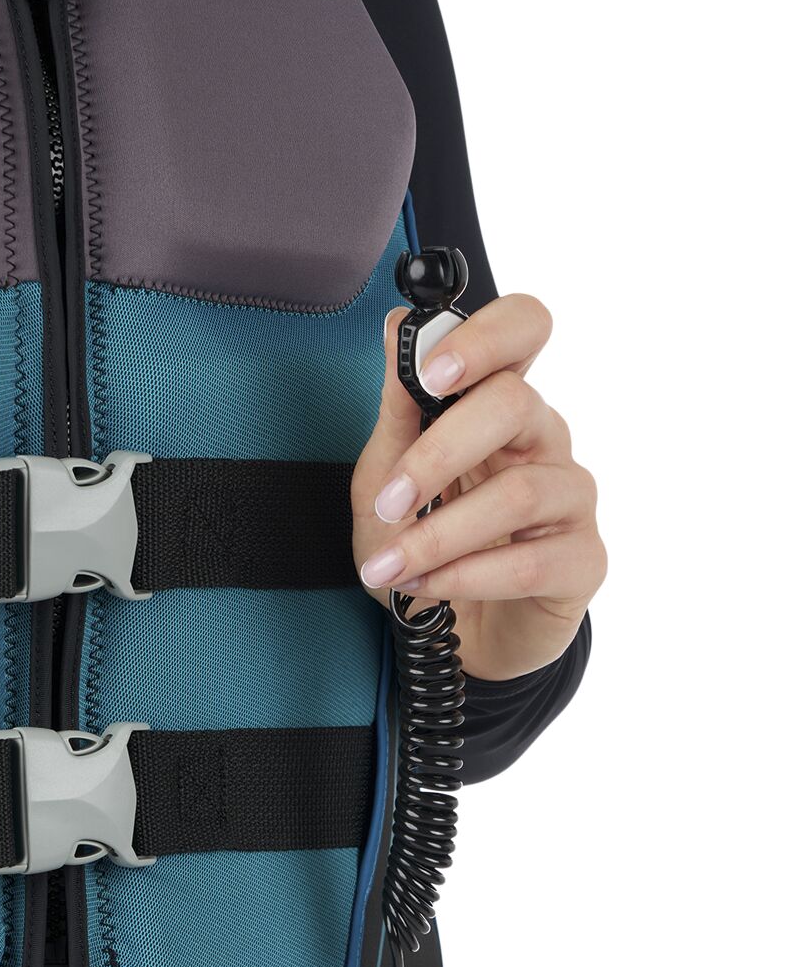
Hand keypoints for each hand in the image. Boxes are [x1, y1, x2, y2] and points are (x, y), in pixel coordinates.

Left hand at [350, 293, 605, 681]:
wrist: (455, 637)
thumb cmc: (426, 546)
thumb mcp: (385, 480)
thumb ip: (398, 411)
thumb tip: (396, 329)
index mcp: (498, 406)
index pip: (523, 331)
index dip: (484, 339)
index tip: (429, 373)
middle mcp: (542, 440)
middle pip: (515, 404)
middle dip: (438, 454)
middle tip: (389, 501)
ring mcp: (569, 499)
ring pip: (518, 493)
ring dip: (439, 535)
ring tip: (389, 567)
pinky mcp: (581, 561)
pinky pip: (529, 561)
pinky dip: (464, 576)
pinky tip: (424, 589)